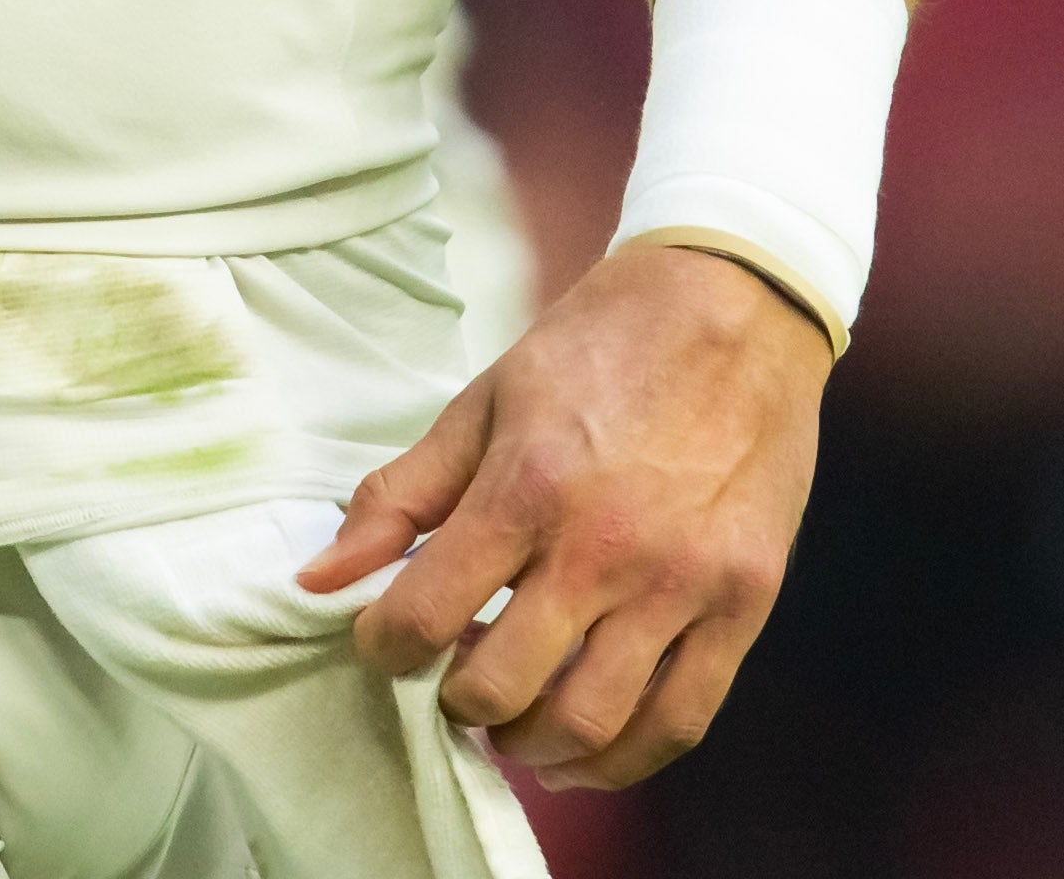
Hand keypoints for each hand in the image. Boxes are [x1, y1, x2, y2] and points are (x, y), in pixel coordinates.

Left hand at [300, 240, 825, 787]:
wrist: (735, 304)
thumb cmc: (598, 347)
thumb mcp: (484, 402)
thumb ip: (401, 496)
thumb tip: (319, 579)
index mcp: (527, 487)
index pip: (423, 616)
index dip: (384, 647)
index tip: (385, 640)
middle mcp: (605, 547)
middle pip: (501, 687)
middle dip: (456, 703)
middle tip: (452, 682)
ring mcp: (683, 582)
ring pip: (589, 722)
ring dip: (531, 742)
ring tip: (513, 720)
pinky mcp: (745, 602)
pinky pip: (681, 721)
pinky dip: (622, 759)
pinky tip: (585, 749)